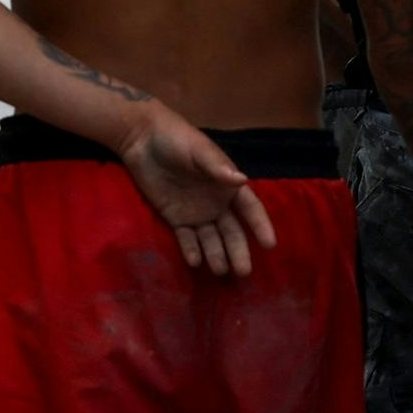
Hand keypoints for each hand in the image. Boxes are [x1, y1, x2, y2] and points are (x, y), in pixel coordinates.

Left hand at [120, 109, 278, 278]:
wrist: (142, 140)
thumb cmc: (177, 139)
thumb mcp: (198, 150)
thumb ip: (217, 167)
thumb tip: (243, 180)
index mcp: (228, 186)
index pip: (250, 210)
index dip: (260, 226)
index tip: (269, 244)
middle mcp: (217, 203)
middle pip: (232, 231)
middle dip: (238, 251)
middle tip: (243, 272)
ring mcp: (196, 212)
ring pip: (211, 239)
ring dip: (216, 255)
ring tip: (220, 272)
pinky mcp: (175, 217)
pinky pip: (186, 238)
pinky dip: (191, 250)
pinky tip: (195, 262)